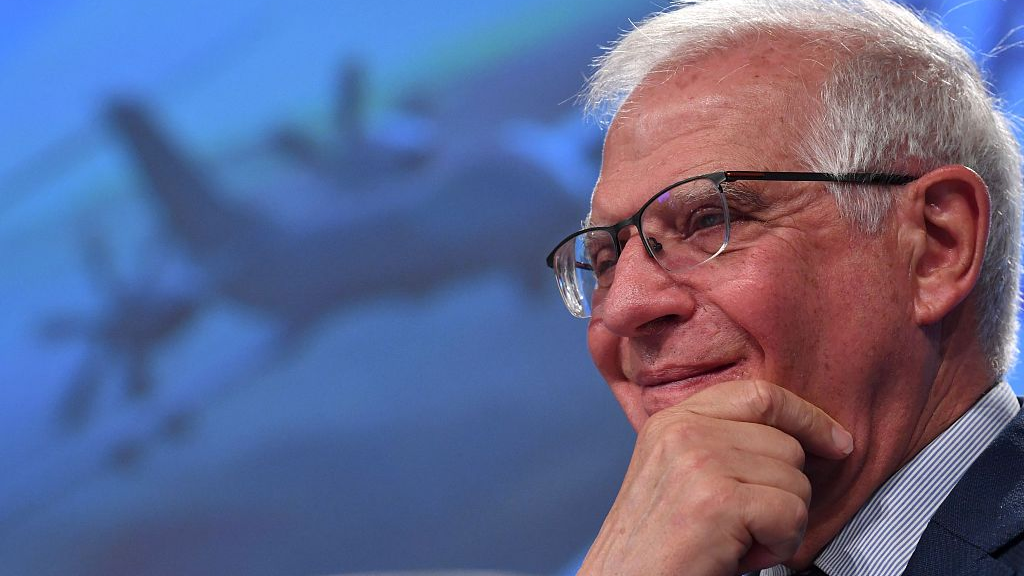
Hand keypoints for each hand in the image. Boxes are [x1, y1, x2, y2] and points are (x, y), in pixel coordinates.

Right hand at [578, 380, 853, 575]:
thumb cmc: (656, 547)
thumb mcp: (679, 475)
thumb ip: (719, 445)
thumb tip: (794, 439)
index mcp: (673, 419)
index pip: (760, 394)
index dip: (807, 417)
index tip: (835, 440)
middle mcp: (684, 430)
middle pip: (786, 444)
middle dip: (785, 493)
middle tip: (748, 527)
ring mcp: (699, 461)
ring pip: (795, 481)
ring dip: (782, 525)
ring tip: (738, 542)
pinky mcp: (717, 500)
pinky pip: (791, 515)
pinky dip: (778, 546)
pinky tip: (741, 556)